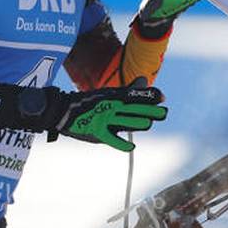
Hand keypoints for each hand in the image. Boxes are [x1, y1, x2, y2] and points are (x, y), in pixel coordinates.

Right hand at [50, 79, 166, 151]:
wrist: (63, 111)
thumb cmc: (89, 103)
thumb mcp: (108, 94)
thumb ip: (128, 90)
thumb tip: (144, 80)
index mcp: (114, 97)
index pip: (135, 96)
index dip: (149, 96)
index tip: (162, 97)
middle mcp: (111, 107)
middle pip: (134, 109)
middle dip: (150, 110)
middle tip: (164, 113)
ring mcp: (104, 119)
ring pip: (125, 122)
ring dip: (138, 123)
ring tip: (148, 123)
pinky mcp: (97, 132)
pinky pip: (111, 139)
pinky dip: (121, 144)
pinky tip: (131, 147)